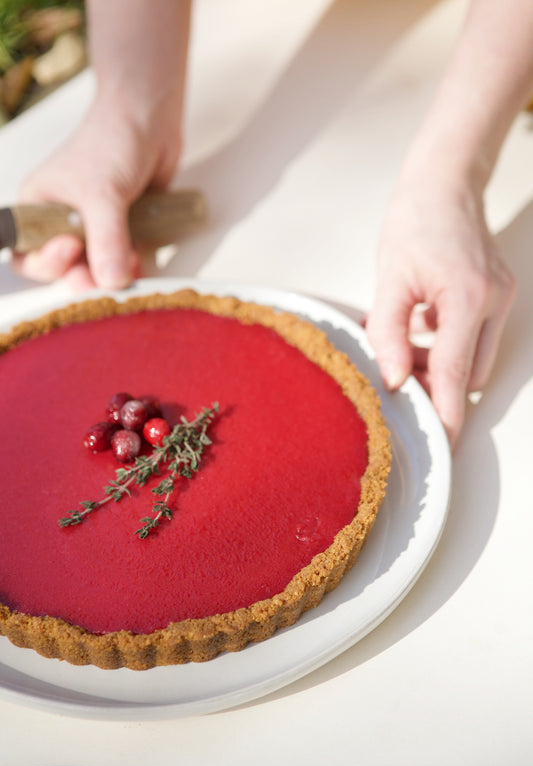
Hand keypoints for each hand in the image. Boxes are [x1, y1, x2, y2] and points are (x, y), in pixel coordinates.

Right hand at [12, 94, 181, 290]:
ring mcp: (95, 228)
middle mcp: (64, 223)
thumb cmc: (111, 141)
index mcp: (39, 209)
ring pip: (98, 270)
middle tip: (108, 280)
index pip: (28, 256)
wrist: (150, 118)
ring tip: (130, 271)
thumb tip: (109, 281)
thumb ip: (106, 240)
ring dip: (114, 277)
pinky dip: (133, 268)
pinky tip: (142, 266)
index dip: (47, 264)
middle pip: (66, 270)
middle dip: (87, 279)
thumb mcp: (102, 195)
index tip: (72, 250)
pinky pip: (124, 261)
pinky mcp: (124, 229)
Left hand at [366, 178, 515, 446]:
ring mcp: (501, 298)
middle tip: (398, 370)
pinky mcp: (499, 294)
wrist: (444, 183)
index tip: (442, 444)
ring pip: (475, 358)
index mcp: (466, 298)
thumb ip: (388, 332)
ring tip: (404, 338)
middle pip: (470, 374)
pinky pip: (476, 336)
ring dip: (442, 363)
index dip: (447, 412)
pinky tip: (420, 323)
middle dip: (438, 383)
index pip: (457, 373)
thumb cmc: (414, 222)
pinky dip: (449, 342)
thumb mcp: (389, 278)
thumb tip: (394, 378)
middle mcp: (493, 302)